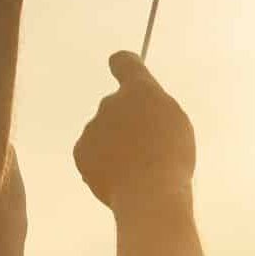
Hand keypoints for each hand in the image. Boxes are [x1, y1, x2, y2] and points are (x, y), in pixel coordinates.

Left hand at [74, 52, 194, 211]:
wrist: (148, 192)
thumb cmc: (170, 158)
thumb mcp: (174, 122)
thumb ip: (153, 108)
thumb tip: (138, 111)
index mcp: (139, 91)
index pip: (124, 63)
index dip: (124, 65)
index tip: (121, 68)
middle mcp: (110, 103)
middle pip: (115, 107)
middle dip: (126, 122)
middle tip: (145, 147)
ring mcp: (92, 127)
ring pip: (104, 133)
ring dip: (115, 145)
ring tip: (136, 168)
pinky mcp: (80, 151)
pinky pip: (92, 154)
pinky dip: (102, 164)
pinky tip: (120, 177)